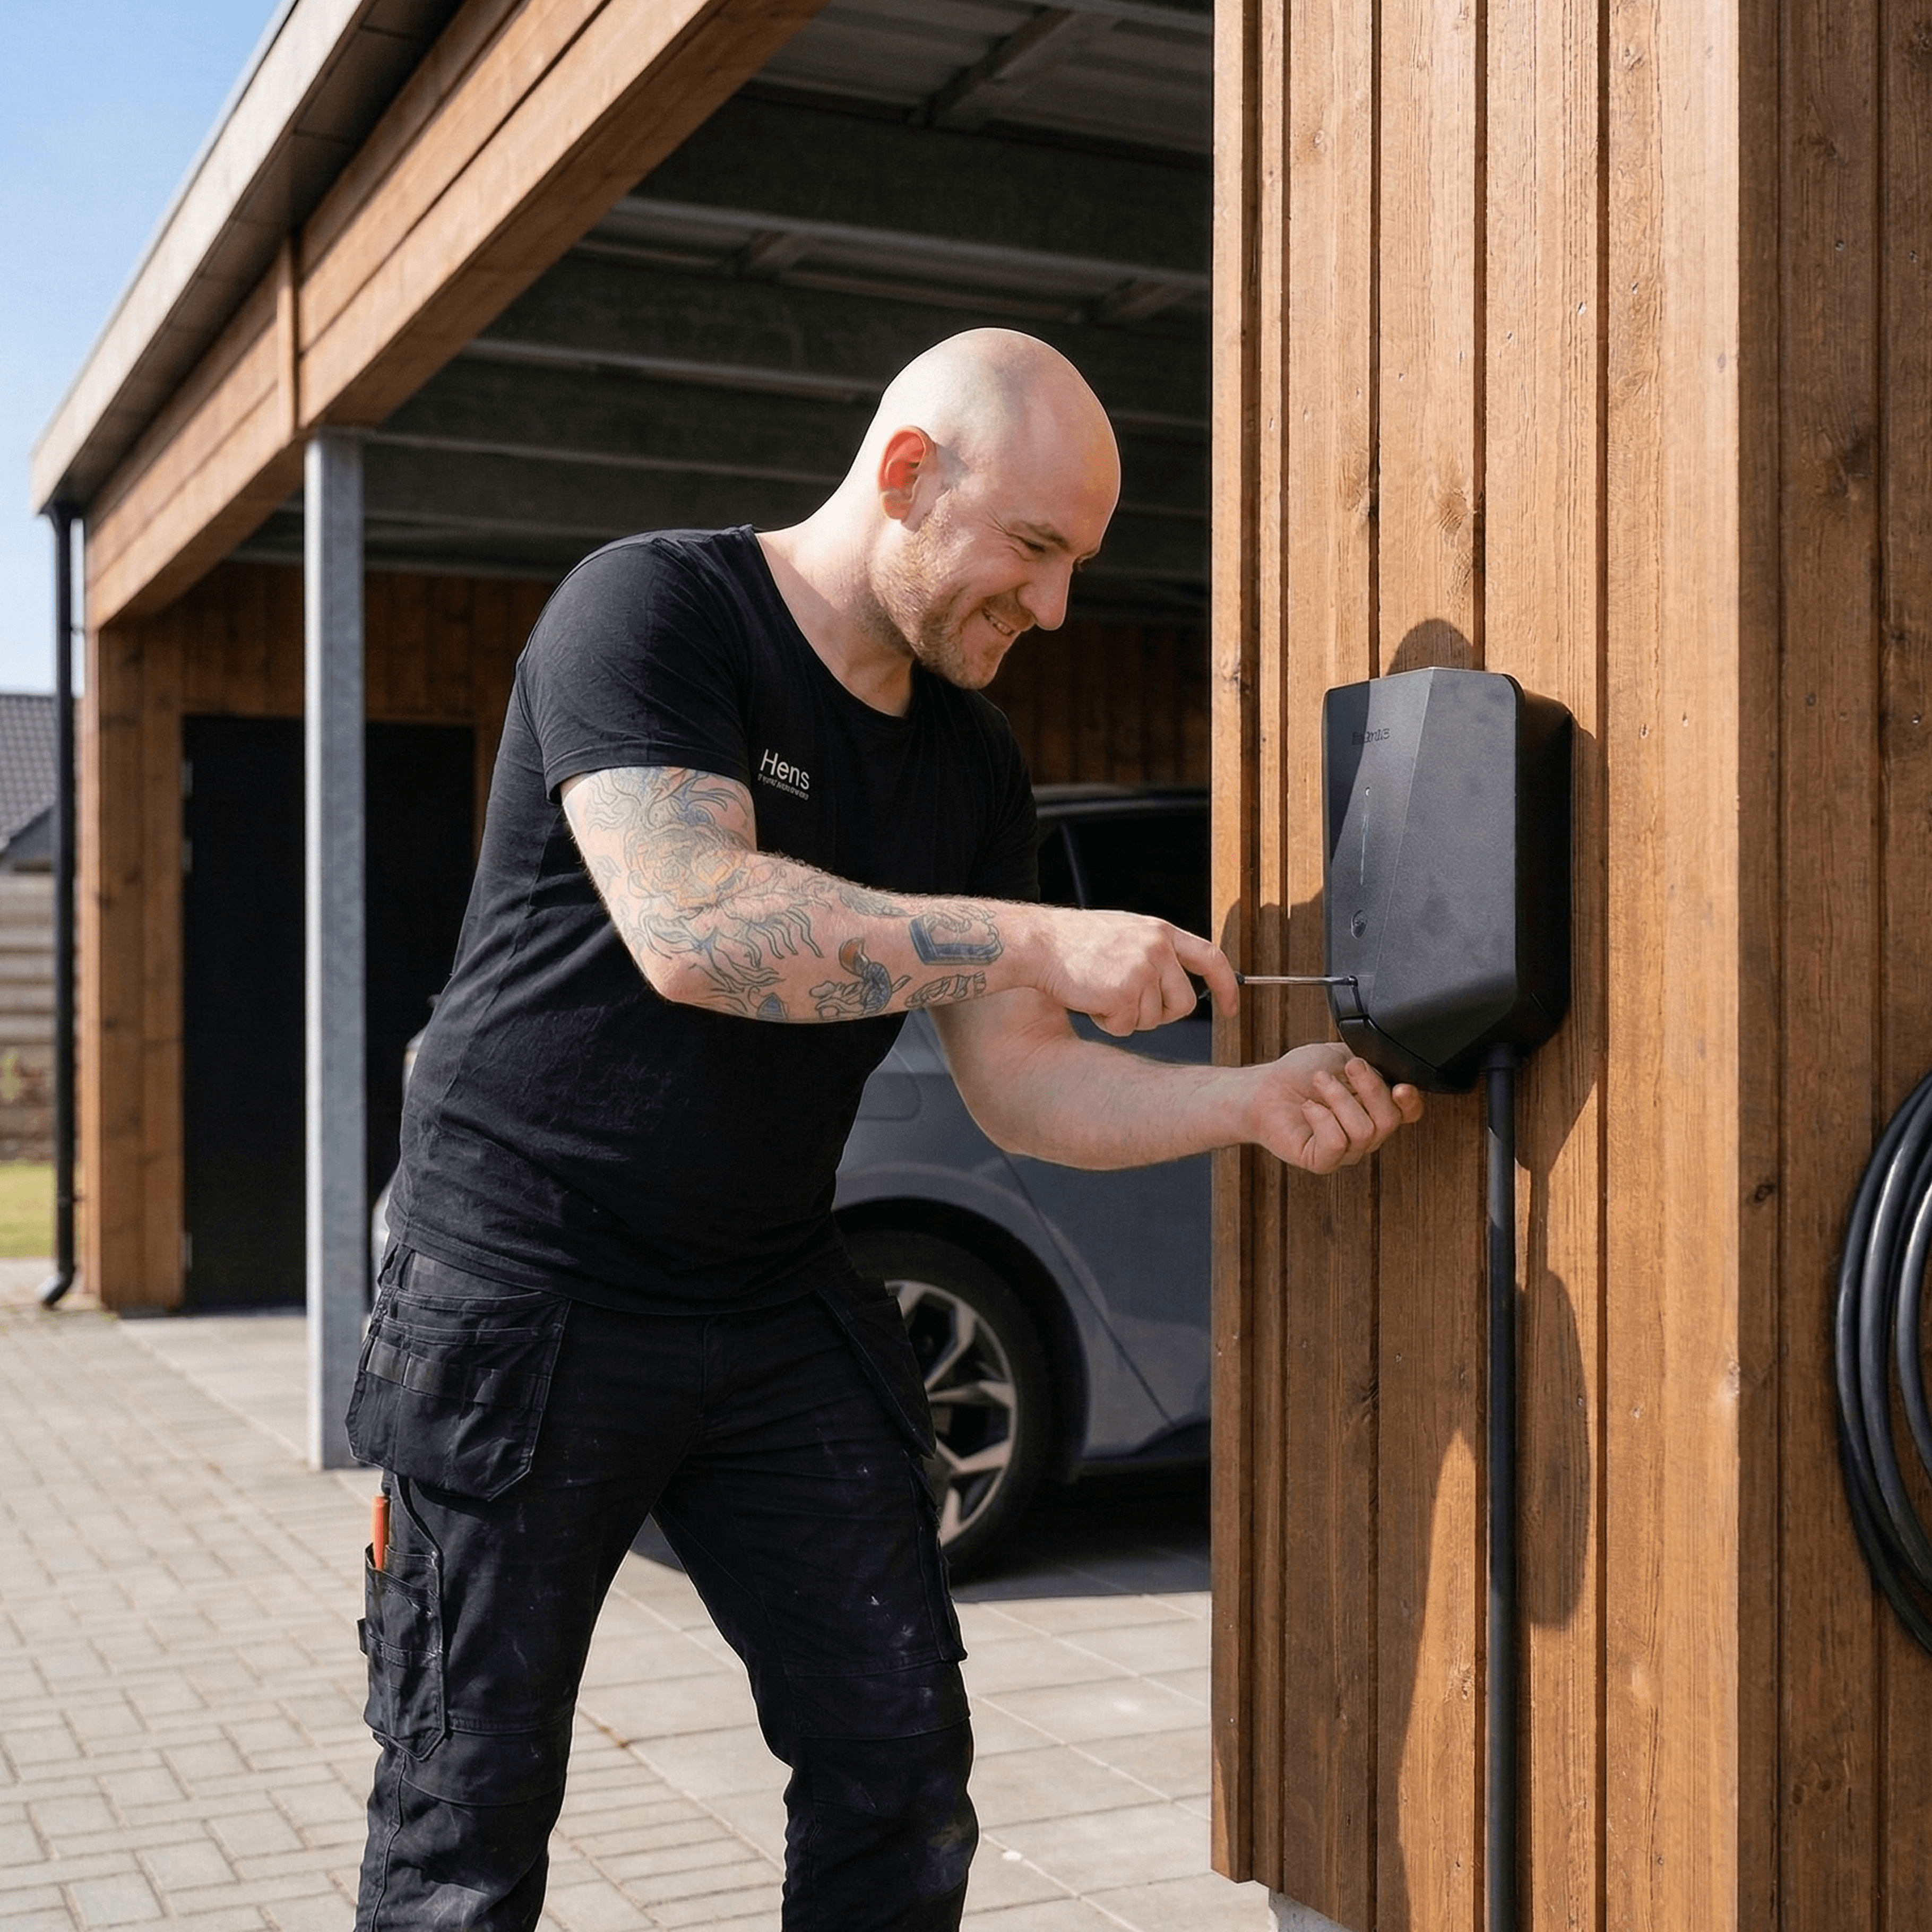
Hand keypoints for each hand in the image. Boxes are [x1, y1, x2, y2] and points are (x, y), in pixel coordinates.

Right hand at [1025, 905, 1240, 1035]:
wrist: (1038, 943)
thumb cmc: (1075, 942)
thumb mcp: (1126, 934)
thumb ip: (1155, 952)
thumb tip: (1179, 984)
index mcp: (1161, 931)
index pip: (1211, 958)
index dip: (1226, 987)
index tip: (1231, 1008)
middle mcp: (1157, 947)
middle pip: (1183, 1003)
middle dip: (1160, 1014)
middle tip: (1129, 1003)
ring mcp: (1142, 969)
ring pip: (1153, 1019)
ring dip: (1128, 1017)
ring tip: (1101, 992)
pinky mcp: (1123, 992)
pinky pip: (1126, 1027)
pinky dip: (1109, 1023)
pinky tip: (1091, 1001)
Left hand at [1247, 1044, 1422, 1172]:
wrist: (1265, 1087)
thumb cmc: (1301, 1073)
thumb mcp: (1342, 1055)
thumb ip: (1371, 1059)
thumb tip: (1388, 1061)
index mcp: (1376, 1107)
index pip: (1409, 1113)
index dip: (1411, 1102)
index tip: (1400, 1086)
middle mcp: (1366, 1132)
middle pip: (1389, 1120)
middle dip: (1369, 1087)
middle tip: (1346, 1068)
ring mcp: (1346, 1150)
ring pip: (1364, 1131)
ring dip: (1338, 1097)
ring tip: (1318, 1082)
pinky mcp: (1322, 1161)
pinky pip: (1336, 1143)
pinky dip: (1321, 1118)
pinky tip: (1308, 1107)